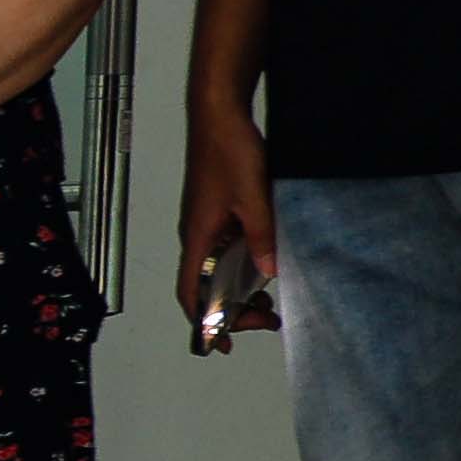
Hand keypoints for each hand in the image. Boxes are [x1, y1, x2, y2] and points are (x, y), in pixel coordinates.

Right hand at [178, 101, 279, 339]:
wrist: (219, 115)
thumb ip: (261, 236)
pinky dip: (242, 268)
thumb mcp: (253, 197)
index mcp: (198, 237)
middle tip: (268, 320)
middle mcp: (197, 236)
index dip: (203, 322)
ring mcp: (206, 224)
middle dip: (232, 311)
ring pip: (216, 270)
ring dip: (239, 290)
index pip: (191, 292)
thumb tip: (268, 274)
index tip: (223, 344)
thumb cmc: (230, 153)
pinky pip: (225, 252)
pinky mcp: (217, 212)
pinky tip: (265, 266)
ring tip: (270, 302)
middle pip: (204, 287)